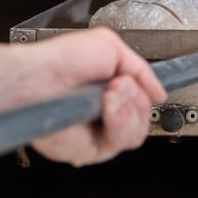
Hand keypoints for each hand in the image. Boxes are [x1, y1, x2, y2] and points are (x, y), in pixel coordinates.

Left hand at [14, 28, 165, 166]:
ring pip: (137, 133)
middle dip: (136, 97)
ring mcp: (99, 133)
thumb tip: (159, 92)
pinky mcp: (92, 149)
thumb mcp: (110, 48)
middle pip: (143, 119)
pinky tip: (106, 104)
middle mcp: (104, 116)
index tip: (148, 86)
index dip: (145, 94)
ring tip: (109, 92)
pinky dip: (119, 119)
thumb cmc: (61, 60)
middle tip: (117, 83)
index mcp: (108, 93)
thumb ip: (141, 70)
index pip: (142, 103)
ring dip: (128, 107)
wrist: (38, 78)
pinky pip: (122, 141)